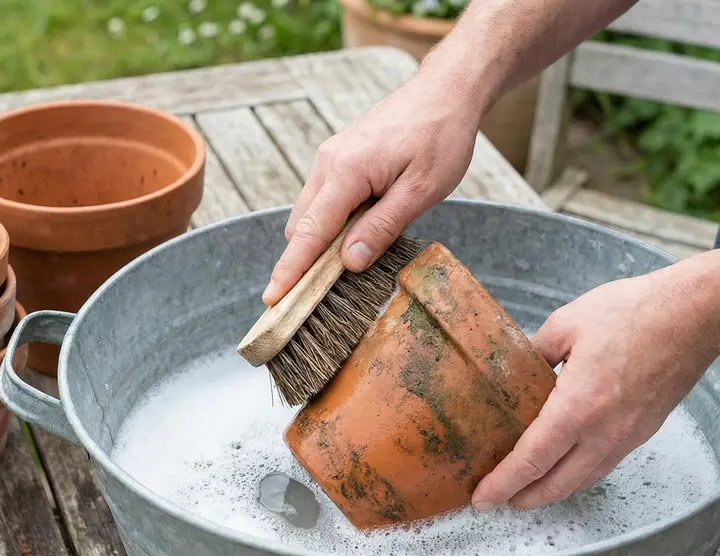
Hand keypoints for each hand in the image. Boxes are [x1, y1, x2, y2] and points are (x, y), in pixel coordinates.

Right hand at [262, 71, 482, 304]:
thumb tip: (348, 262)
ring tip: (345, 265)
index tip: (272, 300)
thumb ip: (382, 228)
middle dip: (301, 262)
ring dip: (320, 241)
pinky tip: (357, 232)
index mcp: (345, 172)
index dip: (290, 270)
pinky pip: (324, 198)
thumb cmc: (440, 137)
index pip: (309, 233)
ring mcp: (331, 157)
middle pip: (301, 226)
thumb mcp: (420, 191)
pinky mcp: (340, 156)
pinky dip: (330, 222)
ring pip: (311, 212)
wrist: (446, 91)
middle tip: (314, 298)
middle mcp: (328, 163)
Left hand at [472, 270, 719, 510]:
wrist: (695, 316)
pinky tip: (565, 468)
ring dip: (550, 491)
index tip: (481, 498)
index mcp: (578, 408)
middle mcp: (604, 433)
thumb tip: (513, 371)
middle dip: (522, 498)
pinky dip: (577, 476)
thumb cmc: (633, 313)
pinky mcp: (642, 432)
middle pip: (556, 484)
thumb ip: (533, 353)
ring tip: (525, 490)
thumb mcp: (566, 324)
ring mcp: (627, 436)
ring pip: (582, 480)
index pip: (531, 460)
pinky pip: (603, 466)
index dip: (502, 484)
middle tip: (496, 500)